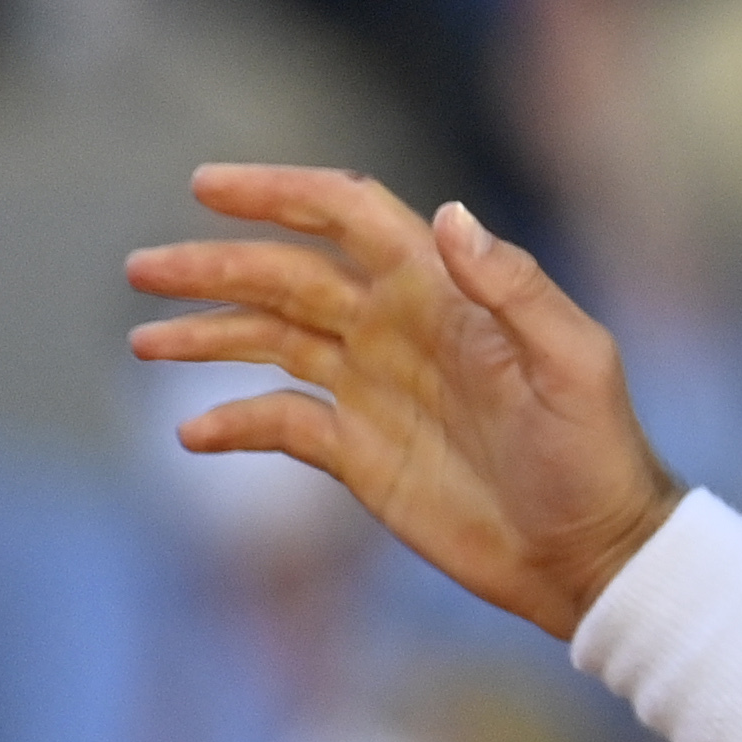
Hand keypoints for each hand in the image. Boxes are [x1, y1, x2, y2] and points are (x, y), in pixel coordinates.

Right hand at [124, 168, 685, 638]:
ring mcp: (374, 389)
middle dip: (214, 265)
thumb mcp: (573, 364)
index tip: (207, 187)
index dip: (281, 194)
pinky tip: (195, 432)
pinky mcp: (360, 452)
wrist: (593, 554)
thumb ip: (513, 289)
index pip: (350, 218)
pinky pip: (280, 424)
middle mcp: (399, 328)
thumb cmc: (598, 453)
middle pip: (288, 276)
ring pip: (271, 339)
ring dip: (207, 333)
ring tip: (142, 339)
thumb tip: (449, 213)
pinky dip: (233, 422)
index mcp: (444, 293)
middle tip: (142, 267)